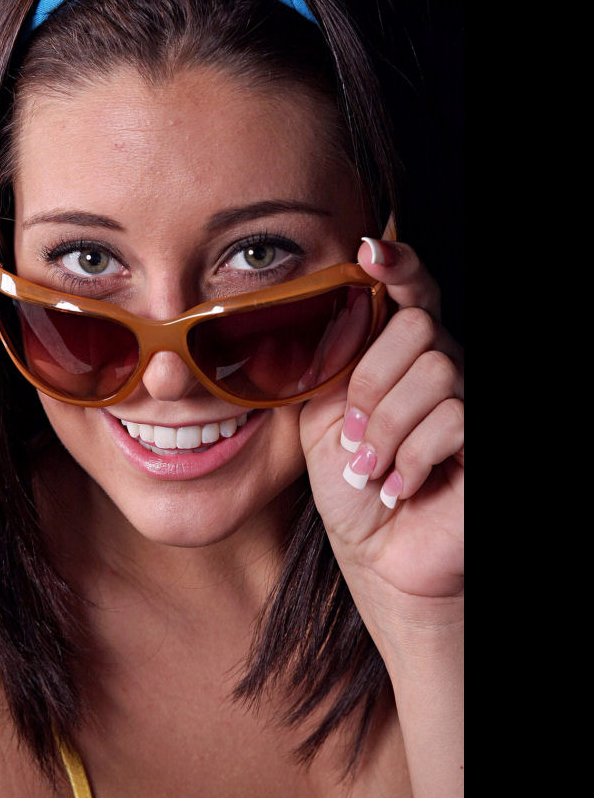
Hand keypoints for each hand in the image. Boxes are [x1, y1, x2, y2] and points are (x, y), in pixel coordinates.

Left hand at [299, 233, 462, 647]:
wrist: (379, 554)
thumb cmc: (352, 486)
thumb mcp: (324, 419)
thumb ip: (329, 365)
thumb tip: (325, 308)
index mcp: (399, 358)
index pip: (411, 292)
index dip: (396, 264)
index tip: (369, 251)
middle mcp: (443, 369)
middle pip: (418, 326)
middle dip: (371, 381)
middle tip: (354, 435)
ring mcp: (470, 403)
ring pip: (436, 370)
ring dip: (387, 428)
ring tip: (371, 469)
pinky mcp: (483, 439)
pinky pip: (455, 417)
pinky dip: (413, 456)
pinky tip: (399, 486)